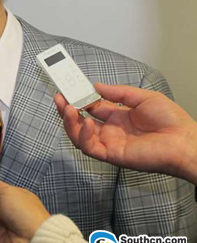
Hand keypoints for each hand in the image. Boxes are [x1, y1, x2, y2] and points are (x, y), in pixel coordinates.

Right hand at [56, 83, 196, 182]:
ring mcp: (110, 144)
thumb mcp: (142, 97)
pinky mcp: (112, 155)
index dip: (78, 98)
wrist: (184, 140)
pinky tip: (87, 122)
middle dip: (67, 110)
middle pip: (80, 122)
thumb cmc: (171, 120)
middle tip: (59, 97)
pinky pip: (90, 147)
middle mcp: (111, 131)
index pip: (91, 108)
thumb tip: (95, 86)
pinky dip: (84, 135)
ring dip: (69, 123)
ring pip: (79, 136)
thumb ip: (117, 93)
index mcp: (118, 117)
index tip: (68, 88)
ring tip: (66, 108)